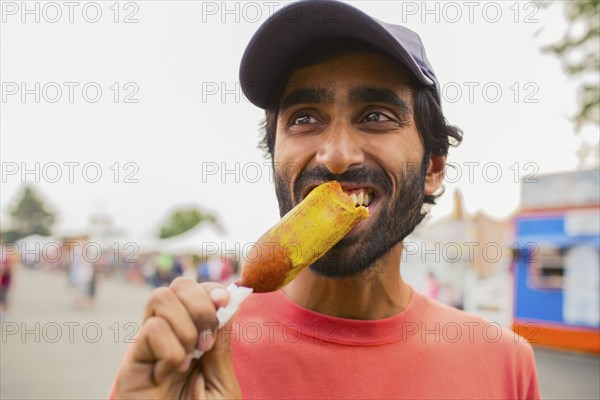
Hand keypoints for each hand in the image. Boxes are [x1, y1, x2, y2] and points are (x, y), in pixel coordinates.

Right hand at [114, 278, 241, 398]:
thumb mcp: (223, 382)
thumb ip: (222, 344)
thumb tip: (230, 301)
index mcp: (196, 337)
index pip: (197, 291)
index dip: (211, 288)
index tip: (224, 300)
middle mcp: (171, 336)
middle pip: (178, 284)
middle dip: (200, 302)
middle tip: (207, 340)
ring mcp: (150, 346)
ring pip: (160, 297)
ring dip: (185, 325)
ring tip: (191, 357)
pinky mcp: (133, 362)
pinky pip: (152, 329)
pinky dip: (171, 349)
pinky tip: (171, 373)